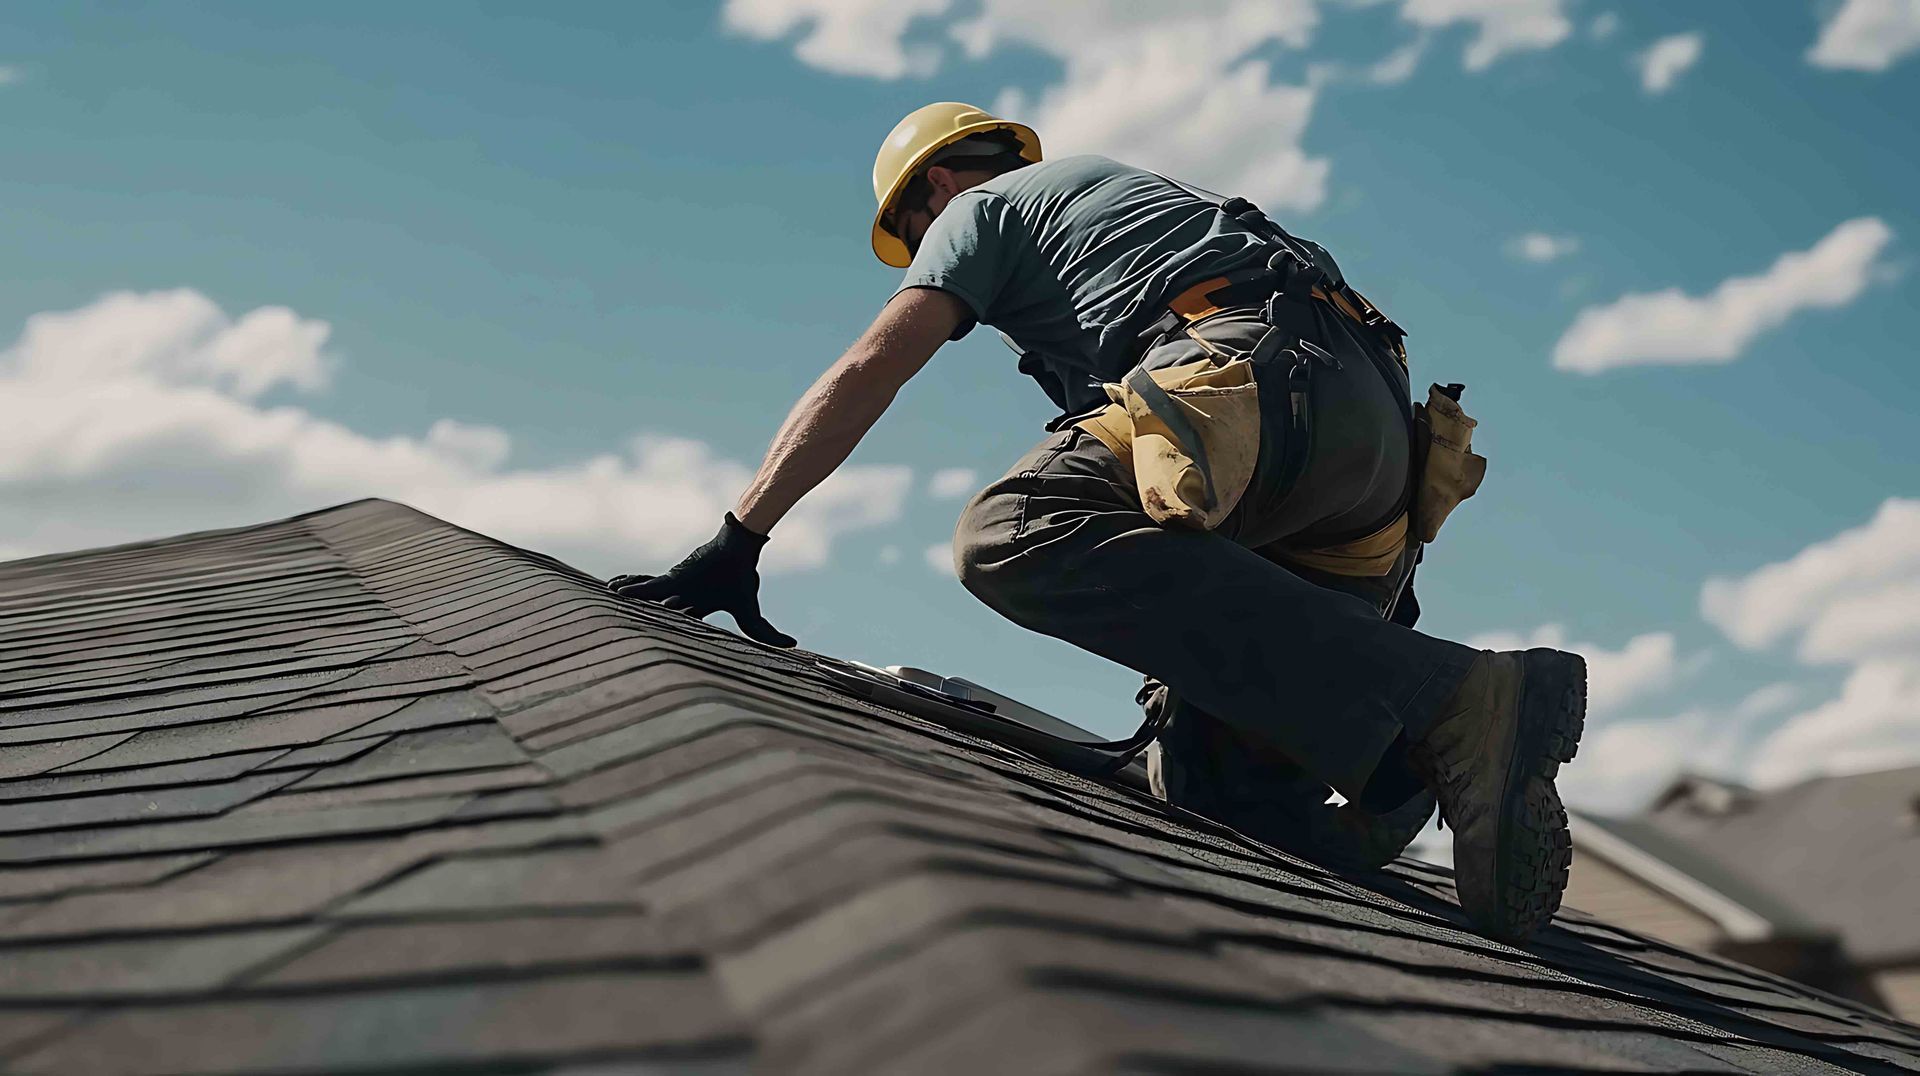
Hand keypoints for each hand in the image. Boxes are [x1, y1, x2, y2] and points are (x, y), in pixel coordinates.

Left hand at [608, 513, 795, 647]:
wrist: (739, 550)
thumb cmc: (743, 577)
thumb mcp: (750, 613)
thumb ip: (765, 632)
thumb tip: (794, 645)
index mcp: (699, 607)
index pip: (681, 624)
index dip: (667, 632)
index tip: (654, 642)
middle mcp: (684, 597)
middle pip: (657, 612)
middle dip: (641, 617)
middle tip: (621, 628)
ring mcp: (675, 586)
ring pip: (648, 598)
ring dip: (629, 599)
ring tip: (610, 600)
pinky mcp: (670, 578)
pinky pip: (646, 585)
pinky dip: (630, 587)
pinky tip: (611, 589)